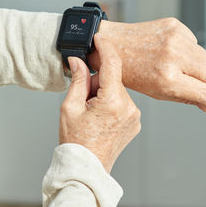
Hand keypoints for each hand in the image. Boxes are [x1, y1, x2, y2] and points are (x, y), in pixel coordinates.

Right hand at [59, 34, 140, 172]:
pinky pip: (123, 103)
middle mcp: (129, 107)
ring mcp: (135, 115)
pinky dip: (112, 104)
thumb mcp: (70, 107)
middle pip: (113, 79)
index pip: (112, 64)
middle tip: (84, 100)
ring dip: (105, 94)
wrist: (86, 168)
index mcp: (113, 101)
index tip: (99, 38)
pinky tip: (101, 118)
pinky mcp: (135, 122)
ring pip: (118, 91)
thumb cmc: (76, 141)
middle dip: (98, 82)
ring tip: (92, 113)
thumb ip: (78, 80)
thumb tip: (79, 60)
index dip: (105, 47)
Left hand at [90, 18, 205, 112]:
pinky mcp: (173, 25)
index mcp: (167, 78)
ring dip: (196, 64)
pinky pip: (194, 41)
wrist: (113, 45)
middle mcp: (173, 57)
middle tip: (197, 85)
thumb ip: (185, 98)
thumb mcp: (157, 92)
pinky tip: (171, 51)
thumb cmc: (131, 72)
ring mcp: (174, 38)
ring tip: (178, 67)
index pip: (204, 91)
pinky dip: (188, 49)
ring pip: (204, 56)